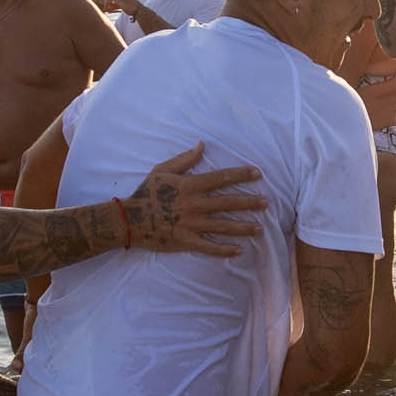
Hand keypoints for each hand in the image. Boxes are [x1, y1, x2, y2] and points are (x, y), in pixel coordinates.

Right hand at [123, 146, 262, 254]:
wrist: (129, 220)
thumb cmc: (146, 193)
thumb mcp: (162, 170)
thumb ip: (184, 159)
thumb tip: (202, 145)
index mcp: (190, 185)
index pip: (221, 178)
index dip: (241, 175)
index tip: (258, 174)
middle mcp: (194, 204)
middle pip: (228, 202)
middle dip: (249, 202)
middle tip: (266, 203)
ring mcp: (191, 224)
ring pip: (223, 226)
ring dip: (243, 227)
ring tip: (260, 228)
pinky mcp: (186, 241)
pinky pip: (209, 247)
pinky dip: (224, 250)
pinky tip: (239, 250)